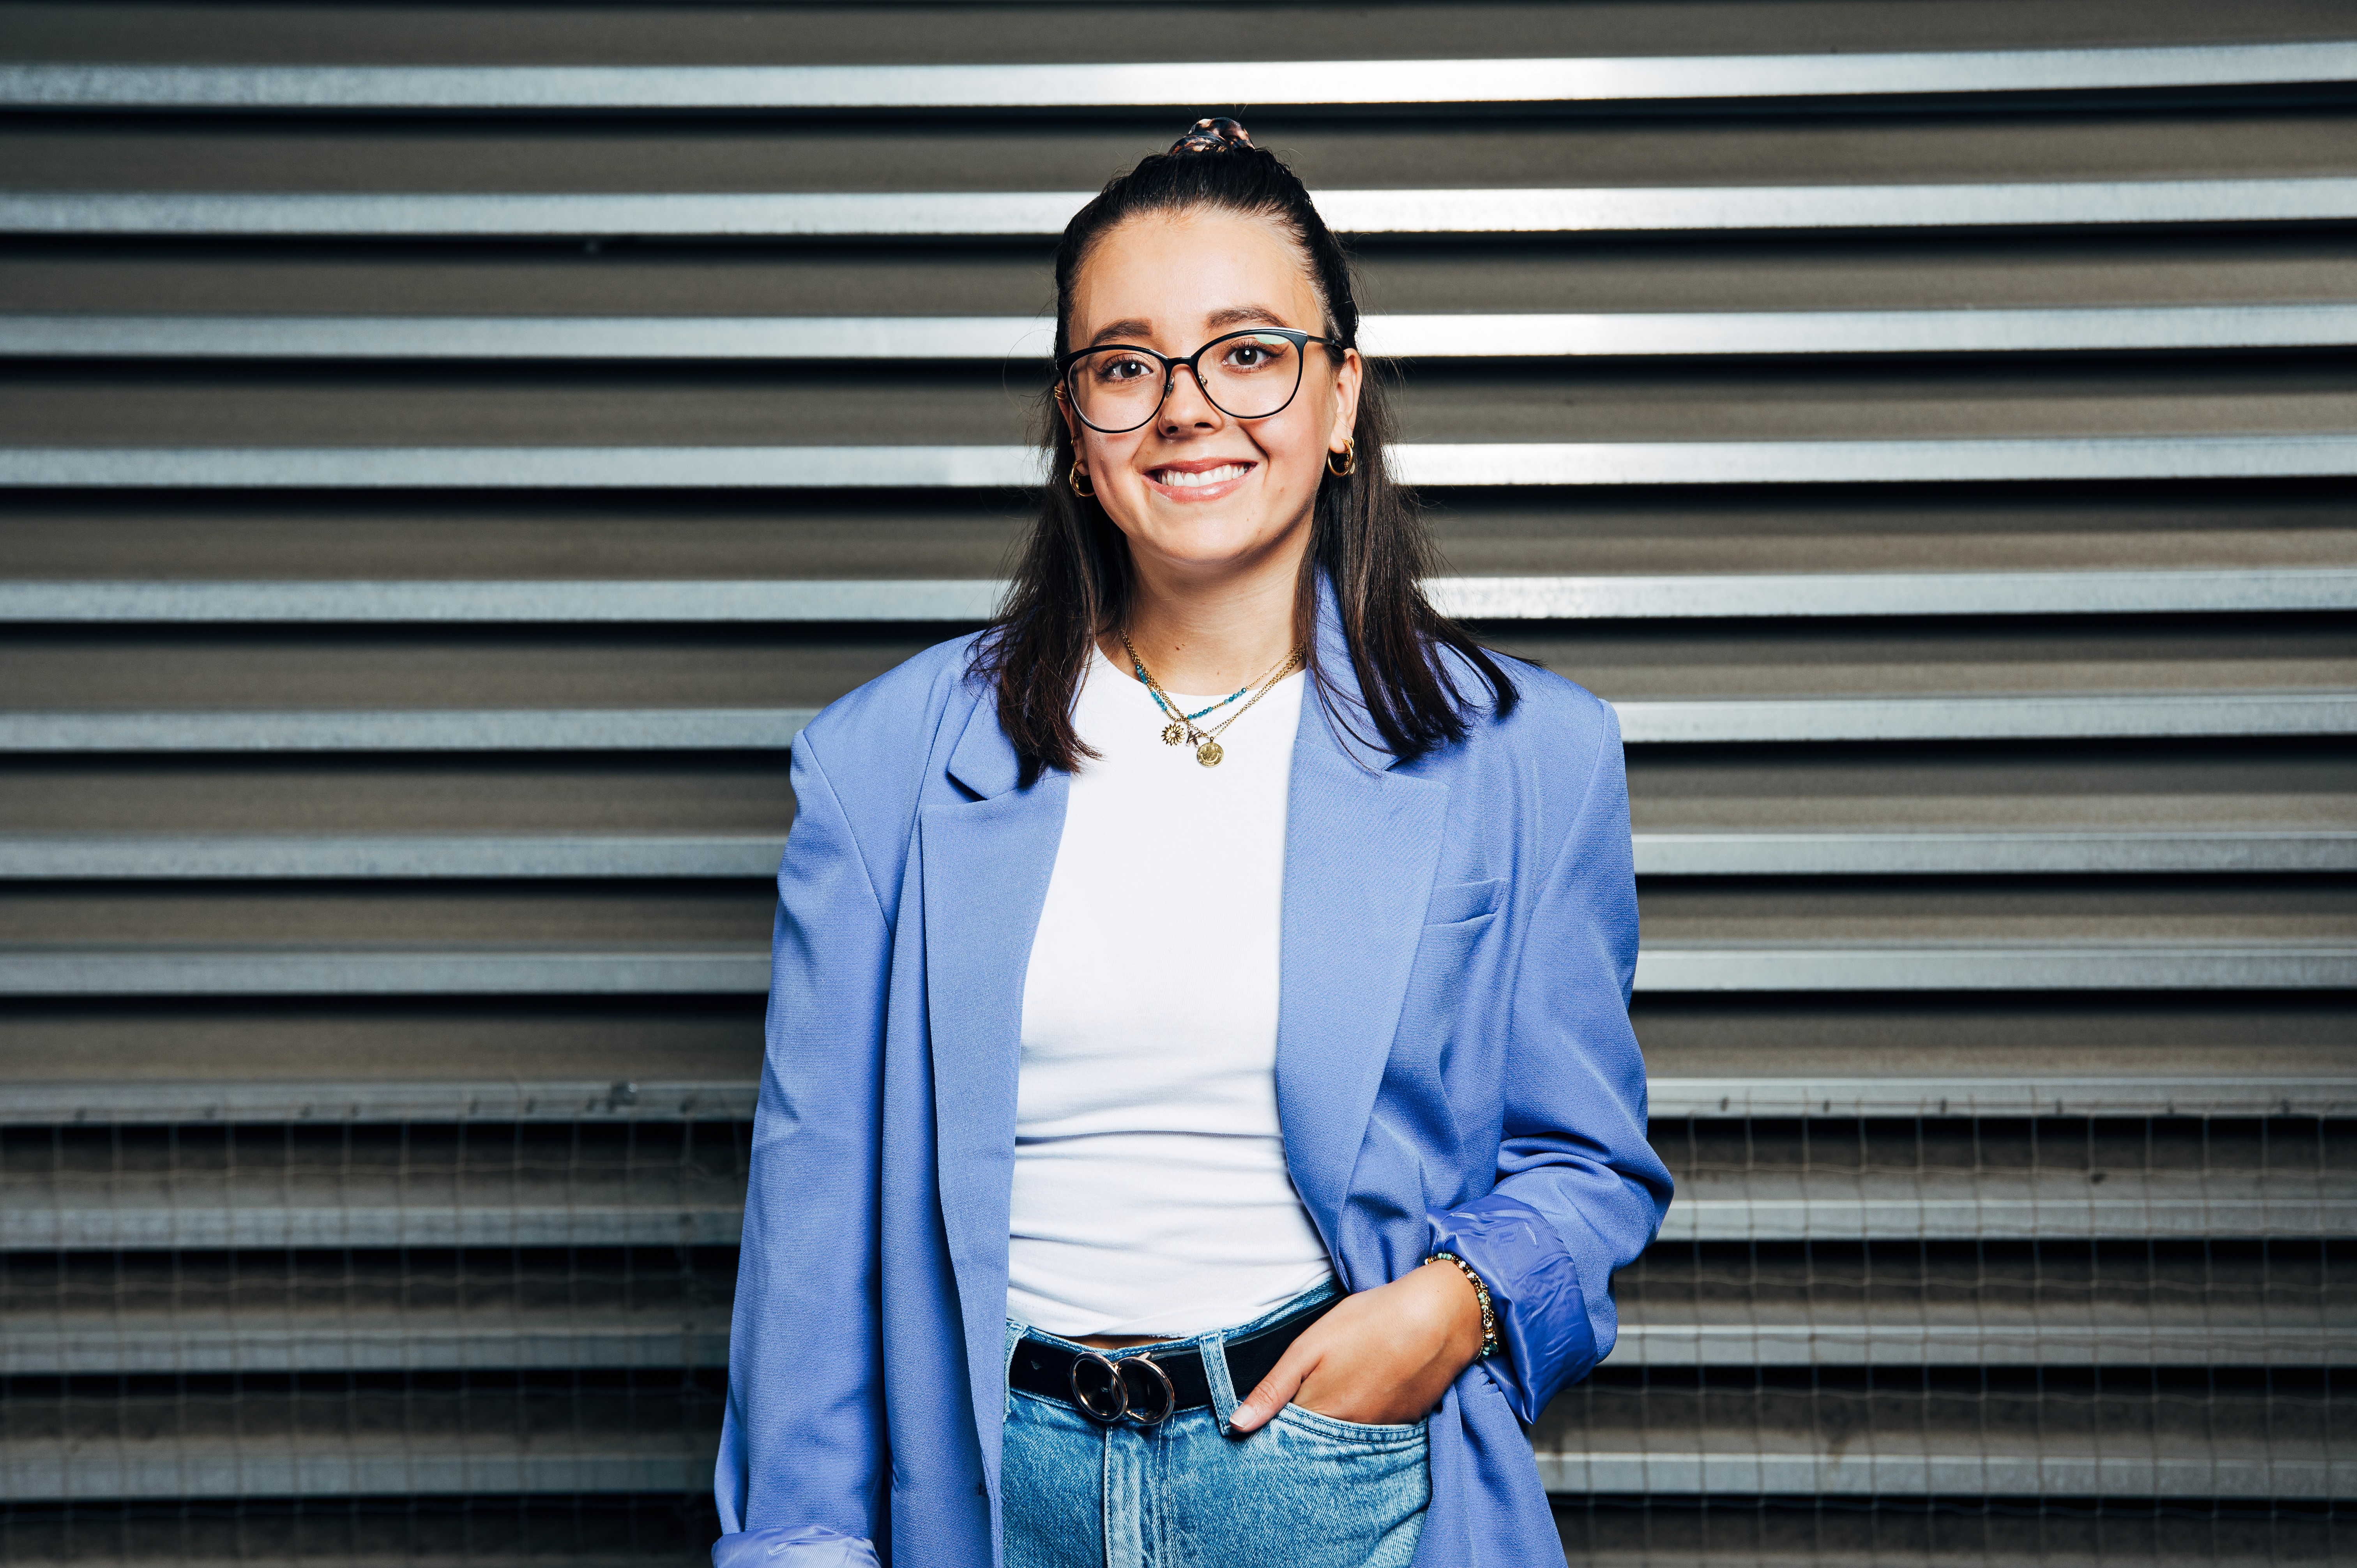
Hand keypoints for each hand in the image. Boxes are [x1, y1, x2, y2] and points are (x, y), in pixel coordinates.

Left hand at [1227, 1261, 1483, 1431]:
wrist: (1439, 1317)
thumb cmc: (1371, 1321)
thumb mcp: (1310, 1346)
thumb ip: (1273, 1388)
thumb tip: (1237, 1425)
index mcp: (1321, 1412)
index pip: (1284, 1439)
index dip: (1272, 1429)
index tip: (1264, 1422)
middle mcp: (1350, 1432)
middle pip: (1314, 1445)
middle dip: (1300, 1435)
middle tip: (1299, 1407)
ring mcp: (1380, 1431)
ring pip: (1344, 1440)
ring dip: (1332, 1429)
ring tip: (1336, 1394)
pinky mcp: (1404, 1424)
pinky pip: (1373, 1435)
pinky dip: (1362, 1422)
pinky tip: (1365, 1395)